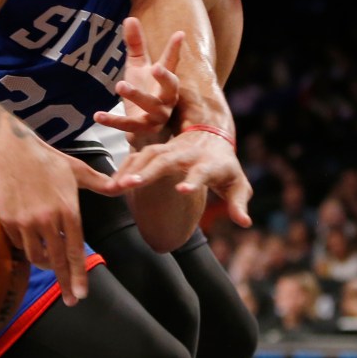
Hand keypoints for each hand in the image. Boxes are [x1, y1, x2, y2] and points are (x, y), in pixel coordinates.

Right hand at [0, 131, 117, 307]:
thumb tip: (129, 183)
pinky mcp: (7, 220)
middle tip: (71, 300)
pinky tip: (32, 239)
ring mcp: (24, 221)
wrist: (10, 149)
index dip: (78, 275)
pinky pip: (19, 243)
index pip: (75, 251)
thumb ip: (102, 183)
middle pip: (57, 261)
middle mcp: (46, 219)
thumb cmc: (47, 160)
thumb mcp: (77, 170)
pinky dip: (27, 245)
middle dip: (65, 283)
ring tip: (51, 262)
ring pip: (36, 255)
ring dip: (46, 262)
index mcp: (67, 210)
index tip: (81, 294)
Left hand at [93, 17, 182, 145]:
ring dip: (136, 96)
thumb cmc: (144, 92)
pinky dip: (113, 120)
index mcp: (166, 82)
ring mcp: (156, 116)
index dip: (174, 49)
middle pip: (170, 87)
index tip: (179, 34)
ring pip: (150, 106)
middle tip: (155, 67)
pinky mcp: (142, 129)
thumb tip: (130, 17)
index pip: (171, 63)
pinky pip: (128, 125)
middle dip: (164, 77)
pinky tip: (97, 115)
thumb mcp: (138, 67)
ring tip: (120, 85)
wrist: (143, 130)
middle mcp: (166, 99)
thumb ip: (135, 45)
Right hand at [113, 126, 252, 227]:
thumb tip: (245, 223)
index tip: (183, 190)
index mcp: (209, 163)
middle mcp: (186, 154)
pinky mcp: (158, 149)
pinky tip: (111, 182)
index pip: (201, 172)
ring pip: (147, 156)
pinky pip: (138, 156)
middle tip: (128, 186)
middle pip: (165, 161)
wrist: (212, 135)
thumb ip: (238, 203)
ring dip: (130, 170)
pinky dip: (124, 168)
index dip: (193, 181)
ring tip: (114, 187)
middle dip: (147, 172)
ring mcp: (170, 149)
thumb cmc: (225, 167)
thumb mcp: (238, 185)